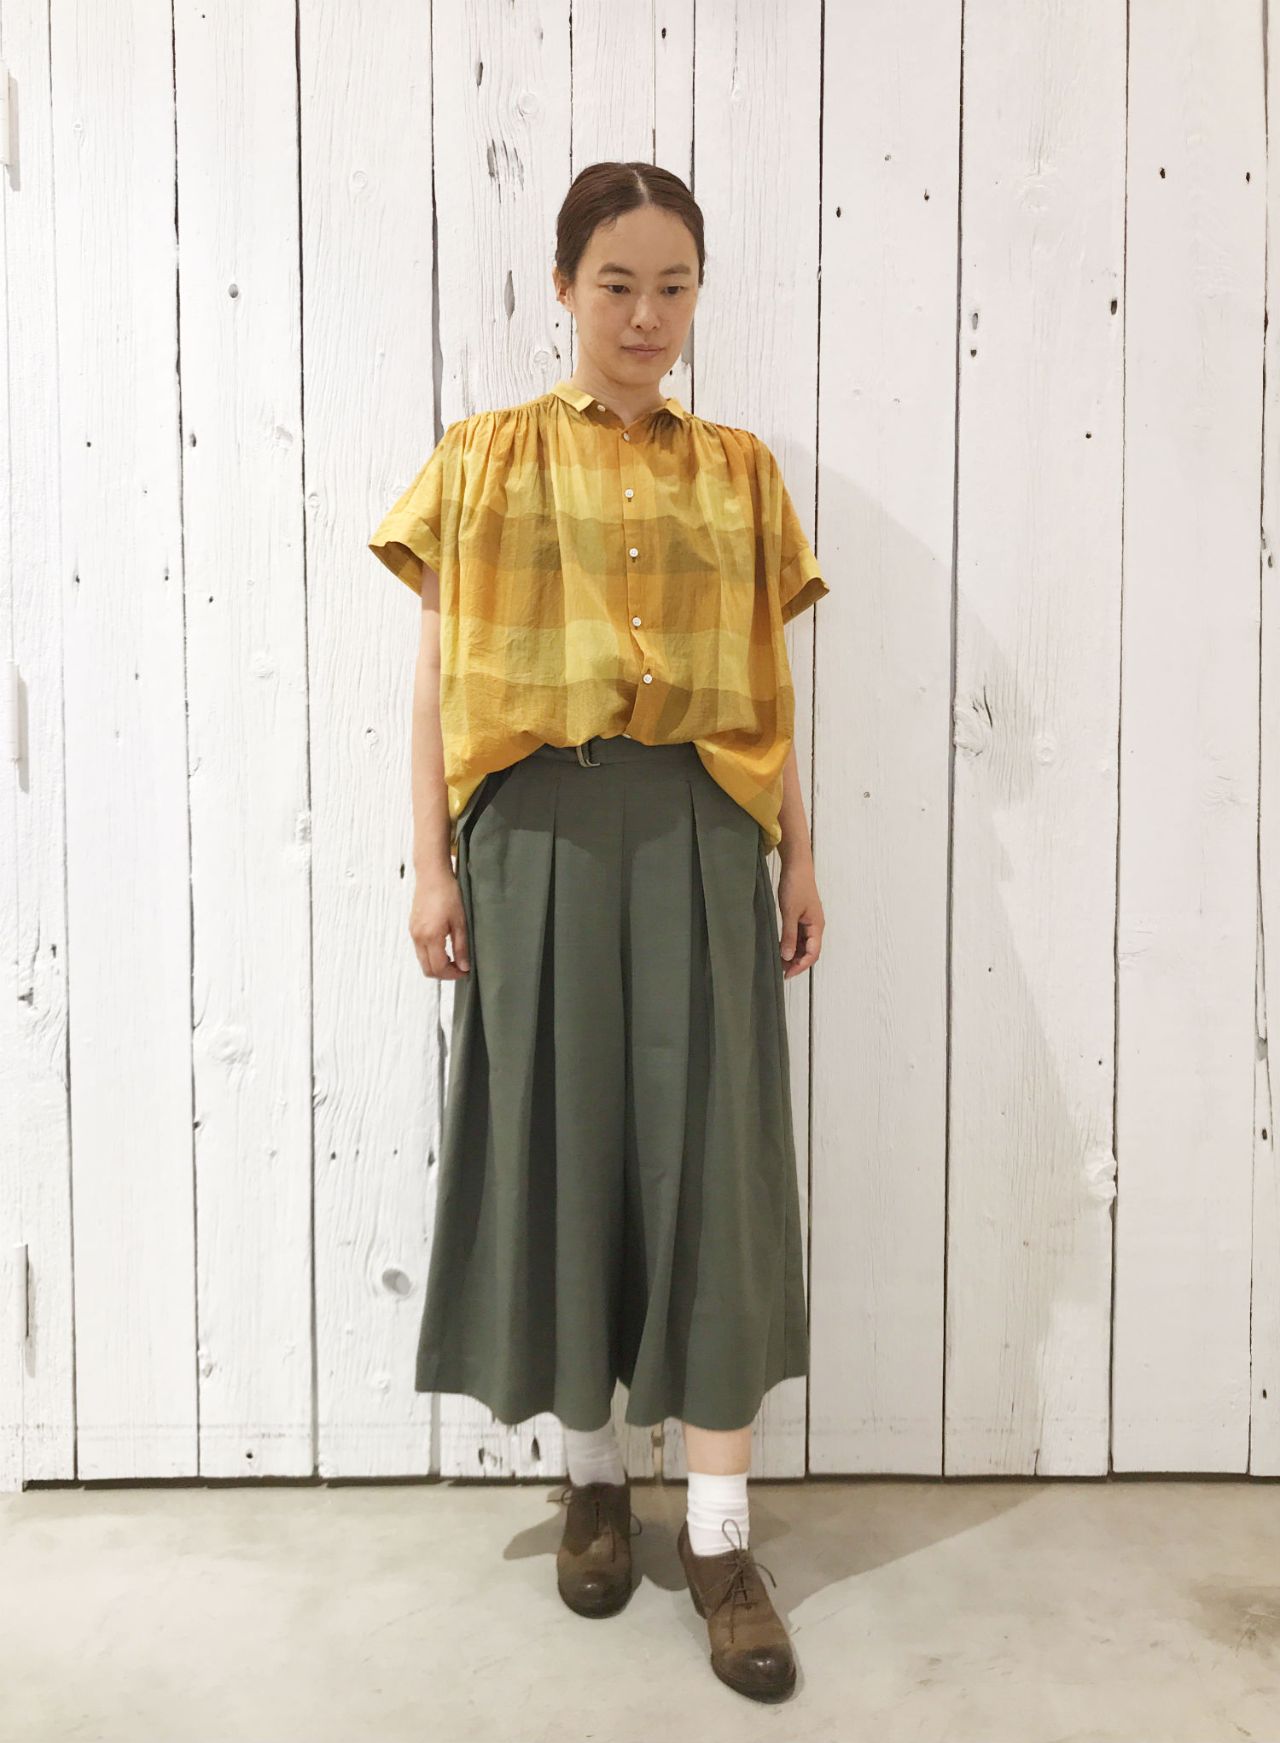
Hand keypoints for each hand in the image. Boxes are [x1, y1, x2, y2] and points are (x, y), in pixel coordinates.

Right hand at [409, 864, 470, 979]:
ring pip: (423, 961)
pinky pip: (420, 950)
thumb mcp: (460, 922)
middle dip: (444, 974)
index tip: (465, 972)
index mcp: (431, 936)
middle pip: (428, 969)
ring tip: (454, 958)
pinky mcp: (413, 928)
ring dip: (437, 965)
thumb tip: (464, 966)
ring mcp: (413, 933)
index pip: (439, 968)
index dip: (453, 974)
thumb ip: (461, 947)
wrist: (432, 876)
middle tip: (460, 968)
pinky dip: (431, 955)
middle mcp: (418, 937)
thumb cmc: (448, 894)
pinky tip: (444, 947)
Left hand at [776, 854, 823, 978]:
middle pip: (809, 952)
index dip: (800, 966)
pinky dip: (791, 944)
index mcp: (816, 926)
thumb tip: (787, 956)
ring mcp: (809, 922)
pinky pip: (799, 936)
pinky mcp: (802, 917)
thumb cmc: (796, 885)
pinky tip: (780, 947)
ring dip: (794, 955)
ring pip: (804, 945)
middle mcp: (815, 926)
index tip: (787, 974)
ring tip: (779, 962)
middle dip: (797, 963)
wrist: (796, 866)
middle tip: (781, 971)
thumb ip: (789, 935)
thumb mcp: (790, 912)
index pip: (812, 954)